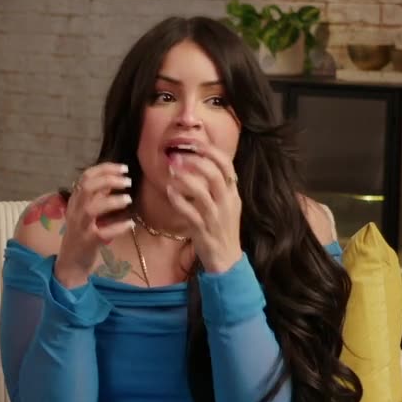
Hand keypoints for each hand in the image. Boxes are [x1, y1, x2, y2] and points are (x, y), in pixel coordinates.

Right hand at [55, 162, 134, 287]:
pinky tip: (130, 223)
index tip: (124, 168)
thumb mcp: (86, 212)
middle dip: (109, 179)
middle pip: (87, 187)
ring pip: (92, 208)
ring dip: (113, 201)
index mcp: (75, 201)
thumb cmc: (81, 234)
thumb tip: (112, 179)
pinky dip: (118, 227)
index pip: (86, 177)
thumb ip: (97, 196)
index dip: (105, 169)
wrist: (70, 263)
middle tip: (127, 181)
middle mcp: (75, 211)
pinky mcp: (88, 242)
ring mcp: (80, 226)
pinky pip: (103, 232)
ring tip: (128, 200)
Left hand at [165, 148, 242, 272]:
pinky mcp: (202, 230)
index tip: (193, 143)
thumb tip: (202, 163)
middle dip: (196, 161)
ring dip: (185, 179)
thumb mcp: (226, 205)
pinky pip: (189, 212)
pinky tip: (169, 191)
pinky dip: (178, 200)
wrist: (226, 259)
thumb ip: (218, 186)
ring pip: (202, 192)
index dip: (210, 151)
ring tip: (171, 170)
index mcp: (233, 194)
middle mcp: (227, 202)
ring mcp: (215, 217)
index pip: (227, 165)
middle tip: (177, 155)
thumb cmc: (222, 229)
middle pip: (215, 175)